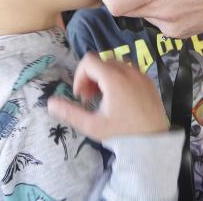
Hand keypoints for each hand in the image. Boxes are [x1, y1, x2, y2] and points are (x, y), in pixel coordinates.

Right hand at [47, 53, 167, 140]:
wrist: (152, 141)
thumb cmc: (122, 133)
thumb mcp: (92, 125)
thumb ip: (69, 112)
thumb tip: (50, 103)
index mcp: (113, 78)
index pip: (88, 61)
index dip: (79, 76)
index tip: (81, 95)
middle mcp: (128, 70)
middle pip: (101, 62)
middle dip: (91, 77)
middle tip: (90, 99)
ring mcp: (140, 74)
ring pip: (115, 65)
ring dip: (104, 77)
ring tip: (104, 99)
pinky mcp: (149, 80)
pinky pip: (129, 71)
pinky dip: (119, 79)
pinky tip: (119, 99)